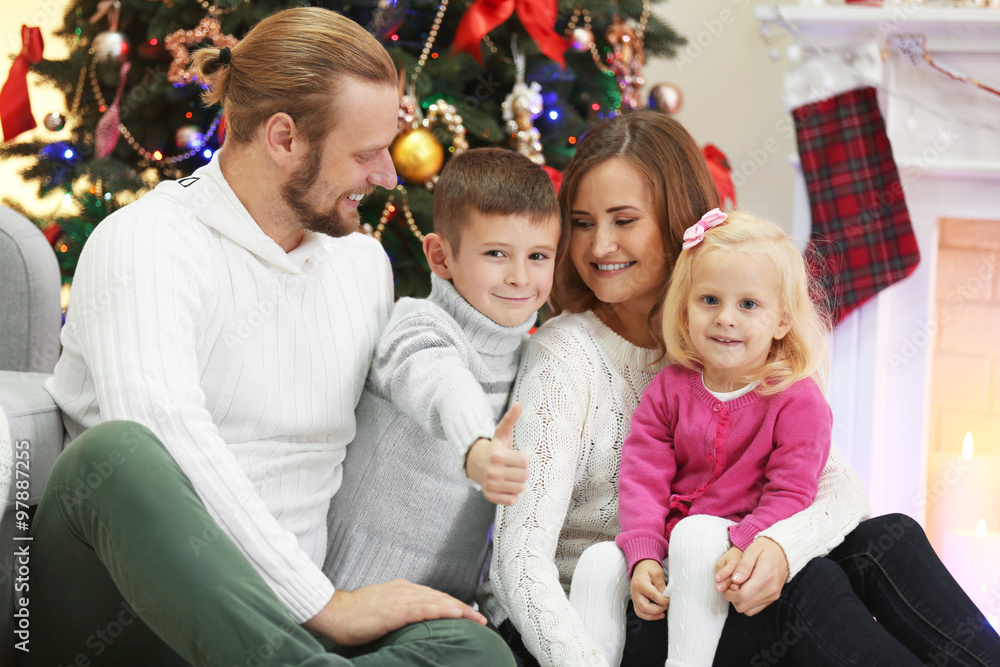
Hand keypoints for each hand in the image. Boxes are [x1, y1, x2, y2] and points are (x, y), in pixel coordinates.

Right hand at [304, 579, 486, 645]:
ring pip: (437, 602)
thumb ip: (398, 612)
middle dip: (461, 607)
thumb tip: (411, 622)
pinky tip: (456, 614)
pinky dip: (442, 610)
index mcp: (401, 589)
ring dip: (459, 610)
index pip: (433, 596)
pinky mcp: (395, 610)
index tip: (467, 613)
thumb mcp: (381, 609)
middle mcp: (404, 590)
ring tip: (476, 619)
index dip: (452, 604)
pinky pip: (424, 609)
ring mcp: (401, 598)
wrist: (334, 612)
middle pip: (440, 597)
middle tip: (480, 618)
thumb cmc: (353, 614)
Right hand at [465, 402, 528, 504]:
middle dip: (521, 471)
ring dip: (518, 483)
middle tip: (512, 467)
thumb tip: (518, 404)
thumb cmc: (495, 448)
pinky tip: (505, 486)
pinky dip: (511, 495)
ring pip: (520, 488)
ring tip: (509, 476)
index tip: (514, 456)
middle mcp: (493, 471)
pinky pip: (512, 500)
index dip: (523, 459)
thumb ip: (511, 419)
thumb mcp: (502, 433)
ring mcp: (491, 485)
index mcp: (498, 456)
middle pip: (524, 476)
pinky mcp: (491, 496)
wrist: (475, 463)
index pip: (526, 462)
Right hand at [630, 559, 668, 620]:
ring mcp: (634, 597)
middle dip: (658, 610)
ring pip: (641, 612)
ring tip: (662, 614)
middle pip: (644, 607)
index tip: (670, 600)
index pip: (652, 595)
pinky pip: (640, 612)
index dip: (663, 600)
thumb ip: (661, 586)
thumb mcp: (657, 573)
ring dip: (652, 616)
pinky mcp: (635, 601)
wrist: (641, 565)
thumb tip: (666, 597)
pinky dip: (648, 616)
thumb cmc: (649, 567)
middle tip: (667, 607)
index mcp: (640, 583)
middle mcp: (635, 592)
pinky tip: (657, 614)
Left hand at [719, 537, 788, 615]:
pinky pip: (756, 608)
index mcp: (764, 577)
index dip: (729, 594)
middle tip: (729, 586)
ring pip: (748, 610)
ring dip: (738, 601)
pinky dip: (747, 603)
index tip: (725, 585)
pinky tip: (744, 590)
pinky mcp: (773, 598)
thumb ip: (743, 567)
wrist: (783, 551)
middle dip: (731, 598)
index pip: (742, 596)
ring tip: (736, 587)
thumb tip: (734, 581)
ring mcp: (773, 596)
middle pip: (744, 606)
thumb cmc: (765, 548)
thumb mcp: (751, 551)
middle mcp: (770, 590)